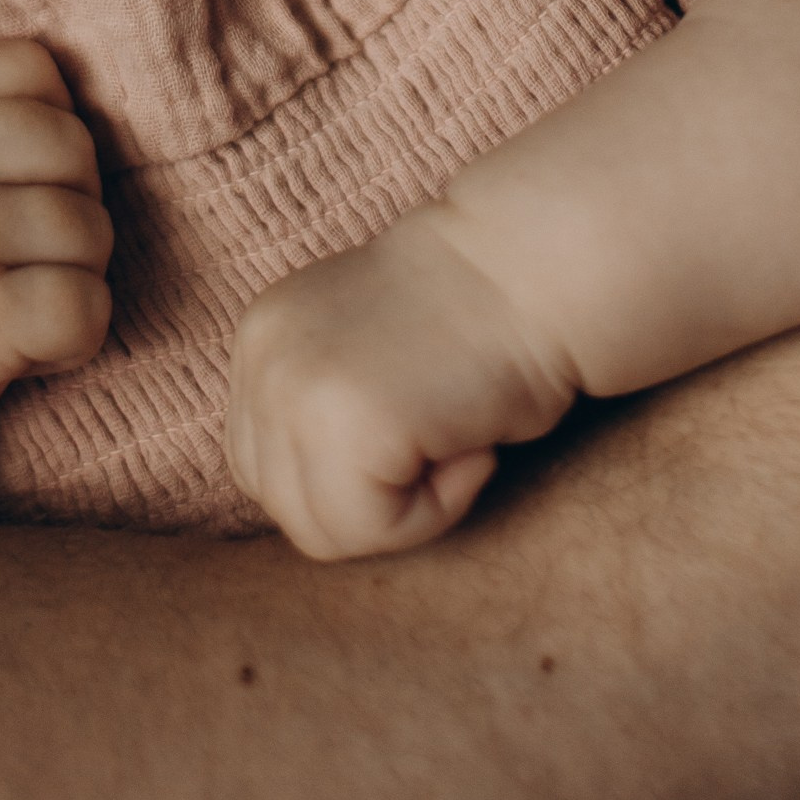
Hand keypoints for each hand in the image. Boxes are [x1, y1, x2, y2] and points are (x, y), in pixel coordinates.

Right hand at [0, 41, 113, 449]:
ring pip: (89, 227)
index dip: (46, 124)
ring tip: (15, 300)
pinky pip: (86, 304)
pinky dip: (80, 334)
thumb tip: (90, 91)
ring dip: (75, 272)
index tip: (10, 182)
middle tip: (18, 256)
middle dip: (69, 201)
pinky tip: (33, 347)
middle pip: (71, 144)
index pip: (31, 66)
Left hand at [226, 208, 573, 560]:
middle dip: (367, 498)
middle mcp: (262, 357)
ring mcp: (294, 390)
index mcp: (262, 336)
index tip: (416, 420)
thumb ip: (319, 403)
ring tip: (456, 441)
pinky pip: (373, 529)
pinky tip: (472, 448)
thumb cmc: (479, 318)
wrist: (538, 268)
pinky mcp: (343, 424)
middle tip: (441, 437)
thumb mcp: (362, 351)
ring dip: (403, 510)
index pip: (262, 463)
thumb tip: (312, 489)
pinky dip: (435, 510)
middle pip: (283, 504)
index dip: (345, 473)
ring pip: (323, 530)